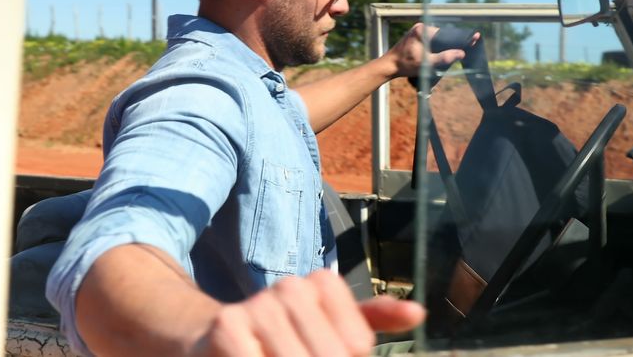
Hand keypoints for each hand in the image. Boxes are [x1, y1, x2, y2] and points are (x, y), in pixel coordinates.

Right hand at [190, 270, 424, 356]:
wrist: (214, 338)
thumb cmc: (283, 337)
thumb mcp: (331, 326)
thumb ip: (373, 320)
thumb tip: (418, 313)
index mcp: (323, 284)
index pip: (357, 347)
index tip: (323, 353)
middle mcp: (293, 288)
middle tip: (302, 356)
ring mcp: (259, 305)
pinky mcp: (229, 328)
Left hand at [386, 22, 478, 78]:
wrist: (389, 66)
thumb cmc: (405, 65)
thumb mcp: (427, 63)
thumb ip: (444, 57)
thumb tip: (461, 53)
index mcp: (423, 30)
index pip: (447, 33)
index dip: (460, 37)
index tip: (474, 37)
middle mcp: (421, 27)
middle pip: (444, 34)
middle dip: (455, 41)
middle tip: (469, 46)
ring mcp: (418, 31)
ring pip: (439, 37)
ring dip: (447, 44)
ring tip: (460, 50)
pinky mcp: (417, 37)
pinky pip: (433, 39)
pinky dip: (440, 46)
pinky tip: (447, 52)